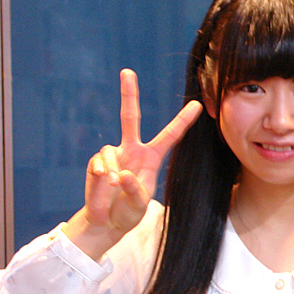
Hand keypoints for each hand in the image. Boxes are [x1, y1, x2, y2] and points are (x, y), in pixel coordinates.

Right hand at [62, 69, 201, 260]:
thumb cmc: (128, 213)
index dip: (182, 120)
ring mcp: (114, 155)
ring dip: (112, 170)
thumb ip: (133, 191)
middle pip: (130, 117)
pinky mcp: (97, 162)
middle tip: (127, 71)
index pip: (170, 135)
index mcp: (151, 158)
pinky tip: (104, 183)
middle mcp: (132, 150)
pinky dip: (102, 174)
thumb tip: (121, 174)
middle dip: (128, 94)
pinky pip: (99, 162)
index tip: (196, 104)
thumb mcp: (139, 205)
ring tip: (113, 186)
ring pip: (110, 151)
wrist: (106, 222)